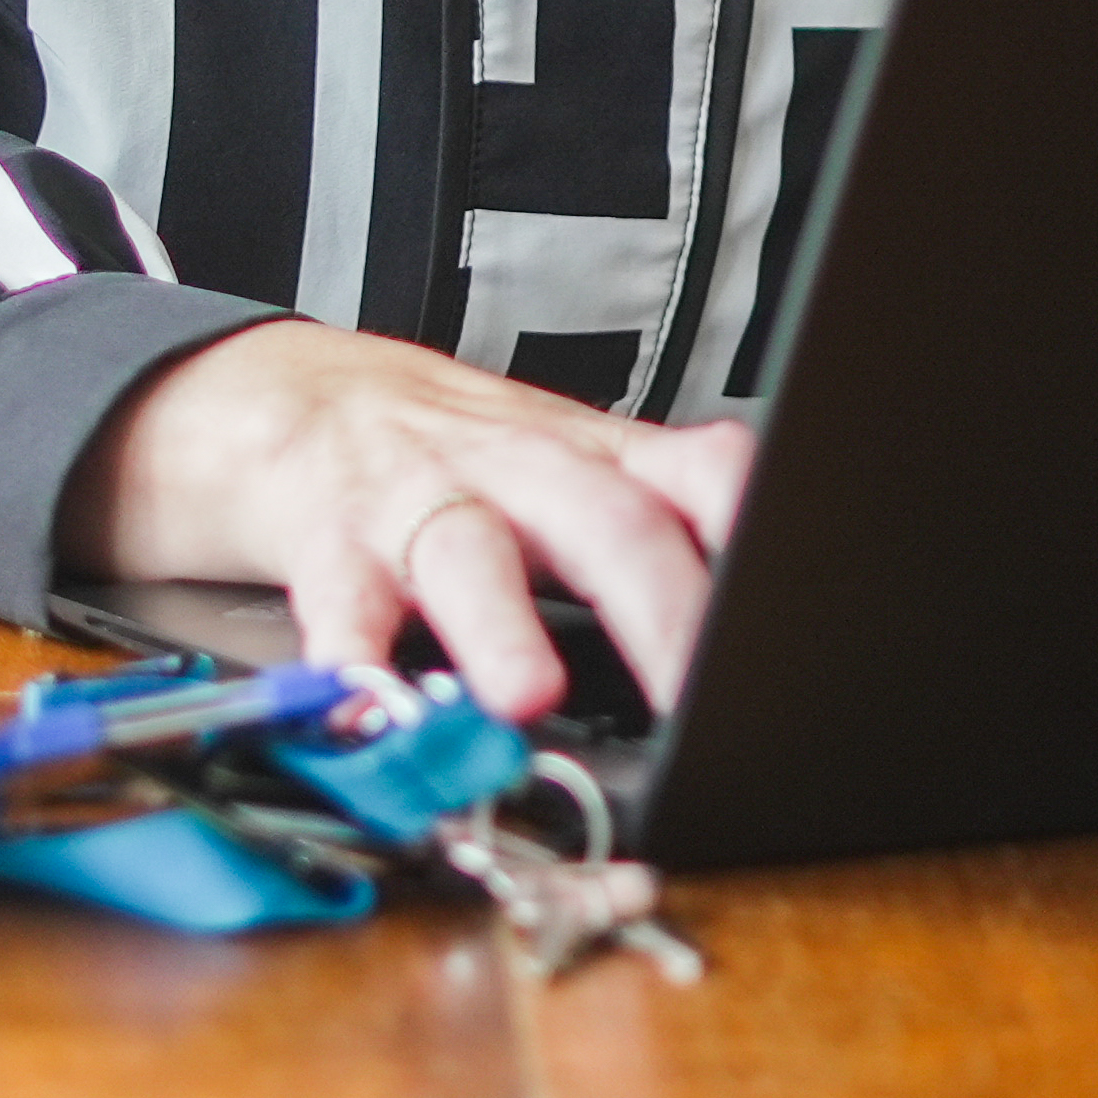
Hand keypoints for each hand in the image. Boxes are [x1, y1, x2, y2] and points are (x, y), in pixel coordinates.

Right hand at [70, 323, 750, 721]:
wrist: (302, 399)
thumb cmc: (466, 460)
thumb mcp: (579, 472)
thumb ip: (666, 529)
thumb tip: (779, 625)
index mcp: (597, 462)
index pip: (701, 474)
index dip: (750, 526)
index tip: (794, 597)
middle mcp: (520, 474)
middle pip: (604, 524)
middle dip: (657, 607)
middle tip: (700, 692)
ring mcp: (422, 502)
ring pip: (469, 553)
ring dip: (499, 625)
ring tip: (524, 693)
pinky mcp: (330, 543)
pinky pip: (340, 601)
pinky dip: (347, 656)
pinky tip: (359, 698)